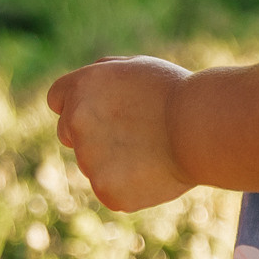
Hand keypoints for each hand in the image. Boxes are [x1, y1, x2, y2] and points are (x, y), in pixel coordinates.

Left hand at [47, 56, 193, 211]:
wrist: (201, 127)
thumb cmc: (176, 93)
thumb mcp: (135, 67)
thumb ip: (101, 77)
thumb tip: (82, 92)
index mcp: (82, 86)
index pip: (56, 100)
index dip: (75, 107)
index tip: (97, 115)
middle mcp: (76, 120)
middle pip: (68, 134)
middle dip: (91, 136)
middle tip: (132, 136)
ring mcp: (88, 157)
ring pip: (92, 164)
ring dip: (113, 162)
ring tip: (152, 152)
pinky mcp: (105, 188)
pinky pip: (111, 190)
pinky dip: (128, 188)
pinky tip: (153, 173)